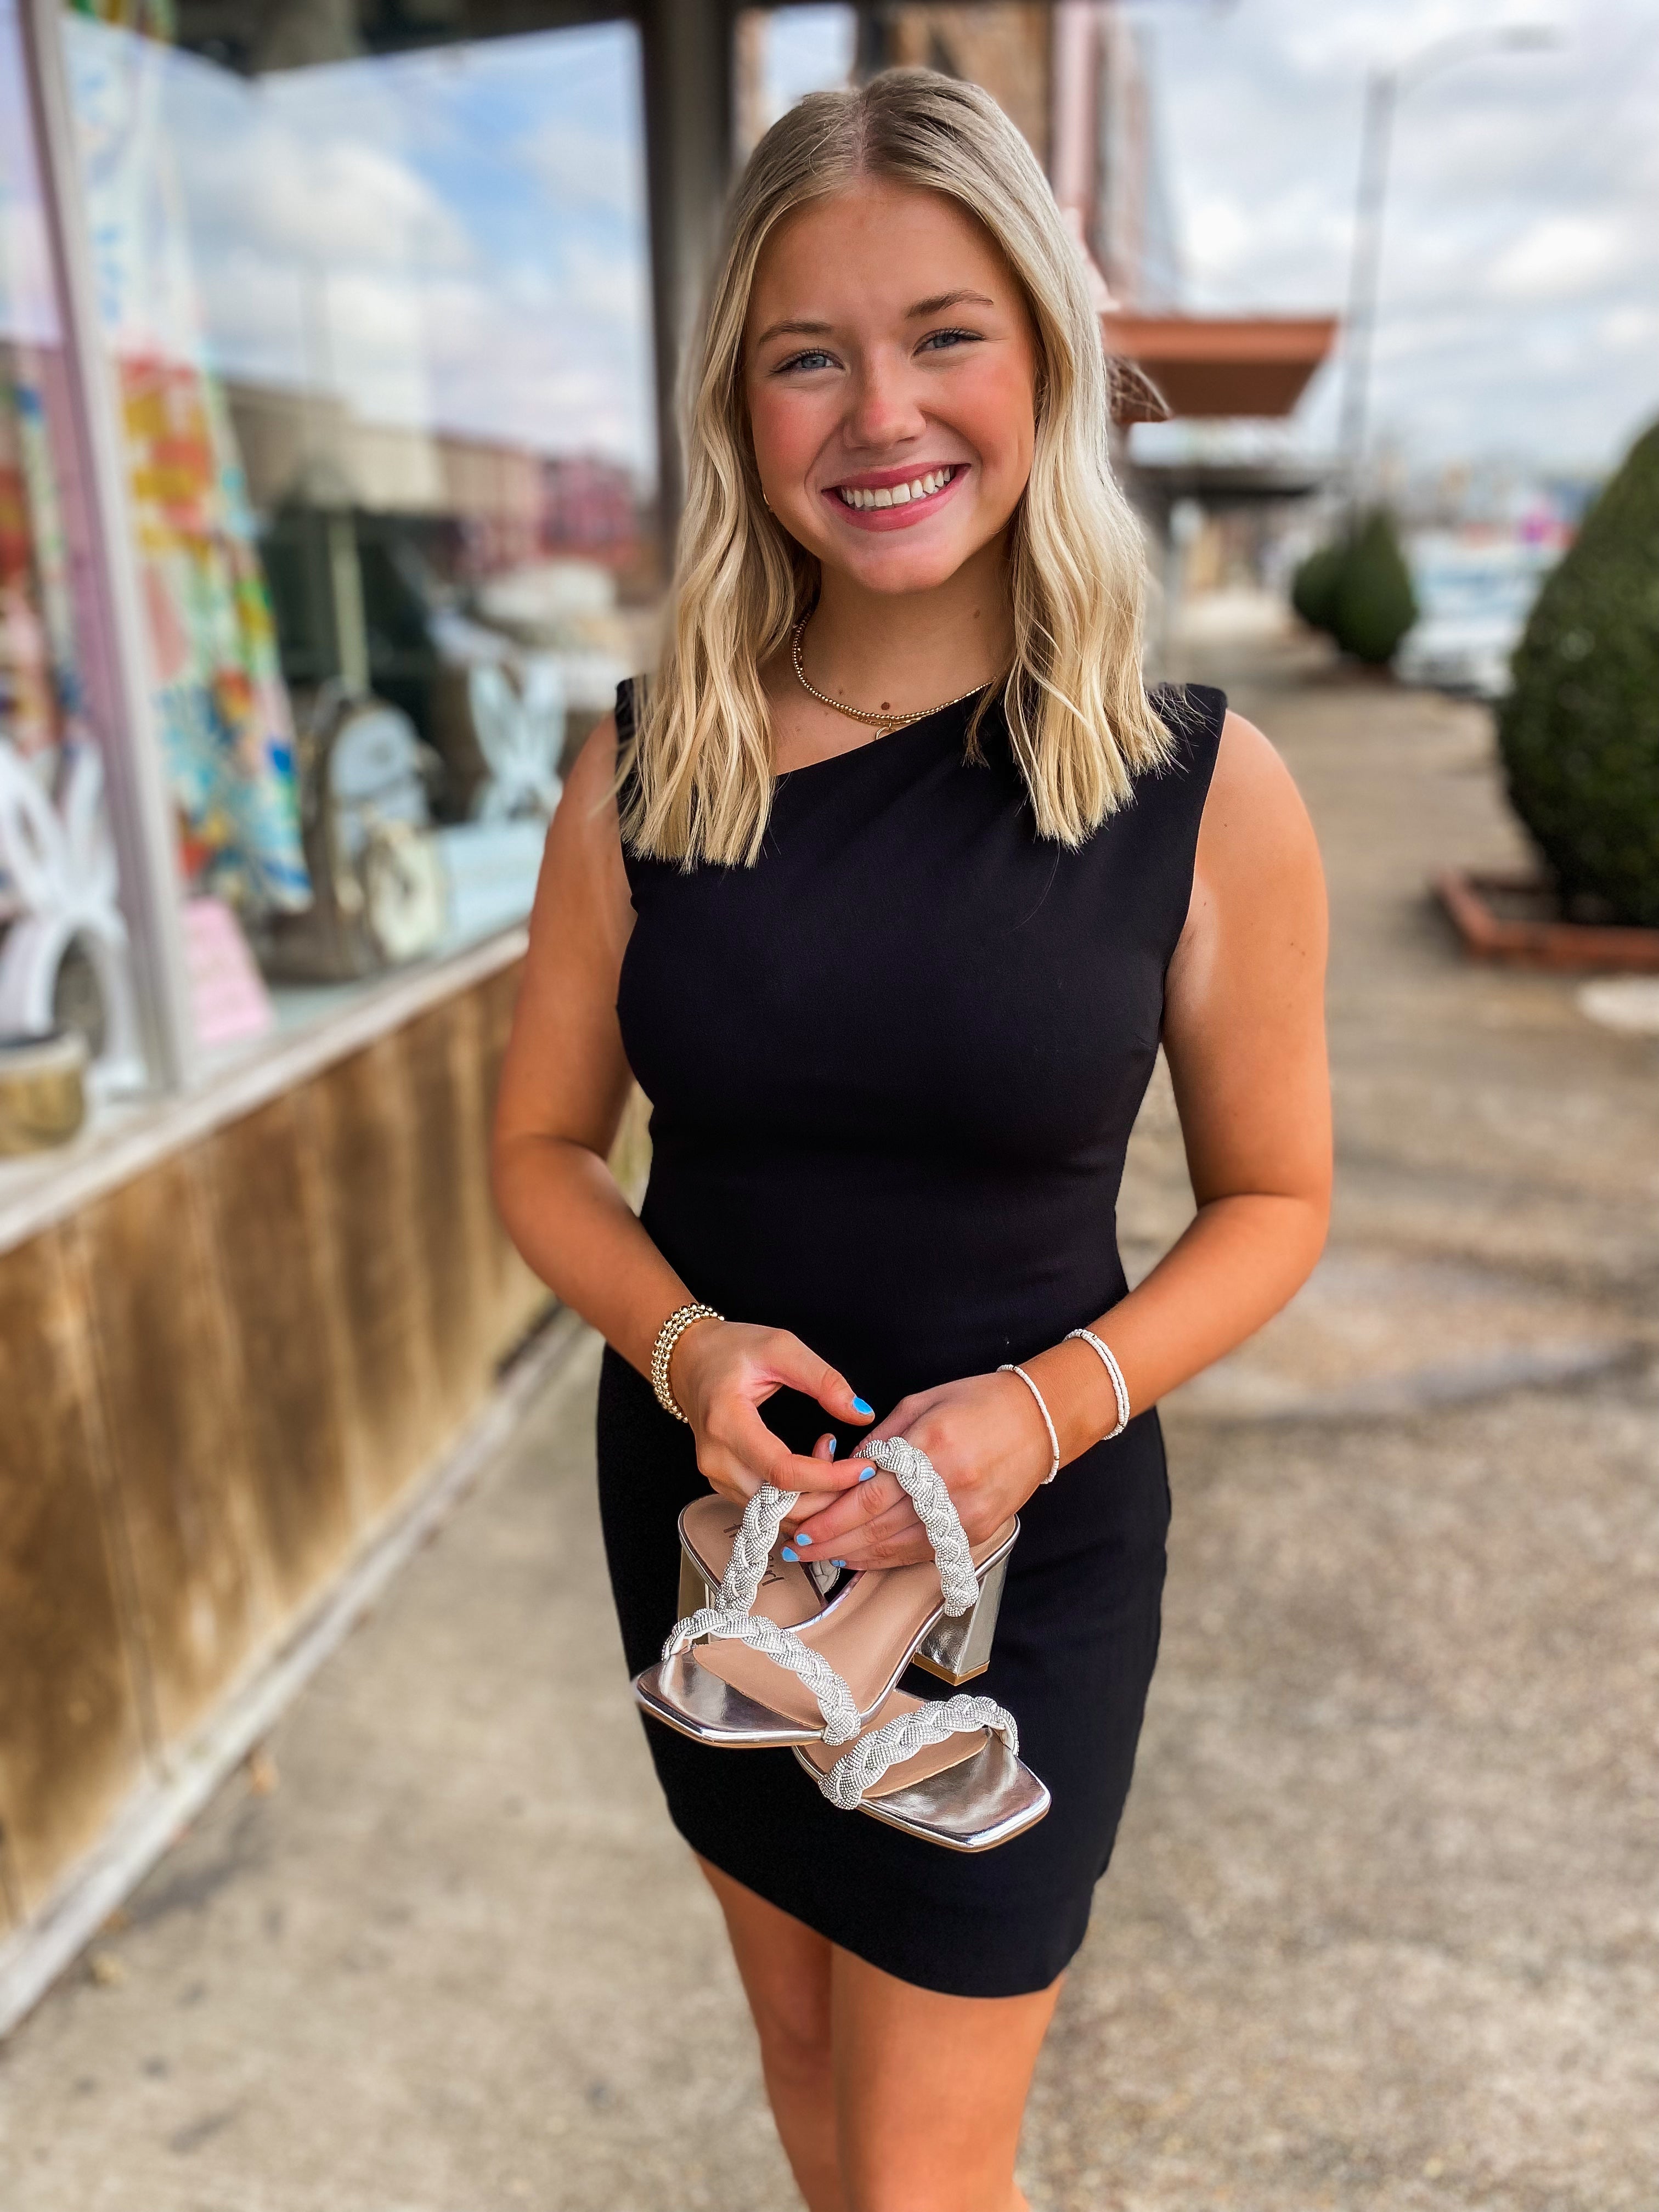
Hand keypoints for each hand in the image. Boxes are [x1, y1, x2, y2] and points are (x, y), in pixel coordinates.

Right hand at [670, 1319, 873, 1511]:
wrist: (689, 1360)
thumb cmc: (732, 1350)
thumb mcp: (781, 1347)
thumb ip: (824, 1380)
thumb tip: (862, 1414)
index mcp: (726, 1422)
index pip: (783, 1472)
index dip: (830, 1478)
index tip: (863, 1466)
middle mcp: (716, 1460)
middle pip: (781, 1505)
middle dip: (829, 1496)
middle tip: (855, 1464)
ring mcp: (716, 1477)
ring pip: (776, 1515)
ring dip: (815, 1499)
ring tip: (831, 1457)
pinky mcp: (724, 1485)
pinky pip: (767, 1510)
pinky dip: (799, 1499)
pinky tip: (813, 1467)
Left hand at [788, 1370, 1052, 1570]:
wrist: (1040, 1420)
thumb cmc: (979, 1402)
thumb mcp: (921, 1404)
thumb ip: (880, 1440)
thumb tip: (843, 1470)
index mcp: (930, 1447)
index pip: (868, 1495)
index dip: (830, 1517)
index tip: (802, 1526)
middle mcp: (949, 1487)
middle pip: (877, 1528)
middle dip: (831, 1541)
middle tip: (797, 1548)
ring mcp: (966, 1515)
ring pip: (897, 1548)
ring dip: (854, 1555)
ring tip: (821, 1556)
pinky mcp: (978, 1532)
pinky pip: (923, 1553)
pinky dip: (888, 1559)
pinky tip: (862, 1557)